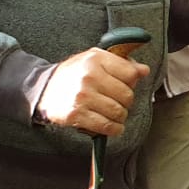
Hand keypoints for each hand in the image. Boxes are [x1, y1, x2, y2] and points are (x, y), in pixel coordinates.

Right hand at [35, 48, 149, 135]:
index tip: (125, 85)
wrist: (44, 88)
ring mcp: (83, 97)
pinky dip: (114, 129)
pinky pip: (106, 126)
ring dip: (120, 117)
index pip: (130, 73)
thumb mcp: (95, 59)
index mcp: (95, 59)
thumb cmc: (73, 74)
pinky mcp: (76, 115)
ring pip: (119, 112)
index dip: (132, 82)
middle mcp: (89, 77)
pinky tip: (113, 126)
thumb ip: (121, 63)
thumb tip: (144, 70)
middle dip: (126, 102)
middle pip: (127, 95)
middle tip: (118, 101)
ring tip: (114, 113)